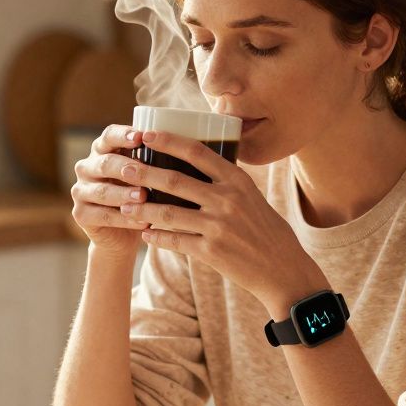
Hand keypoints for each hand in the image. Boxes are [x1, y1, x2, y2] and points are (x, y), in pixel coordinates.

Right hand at [70, 124, 152, 256]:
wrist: (125, 234)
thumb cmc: (141, 196)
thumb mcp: (147, 176)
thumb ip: (154, 161)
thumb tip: (181, 149)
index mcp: (102, 150)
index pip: (109, 135)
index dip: (123, 135)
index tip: (141, 137)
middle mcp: (87, 167)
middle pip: (105, 162)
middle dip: (126, 167)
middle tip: (144, 171)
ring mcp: (80, 191)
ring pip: (102, 190)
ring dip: (124, 194)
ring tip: (143, 197)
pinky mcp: (80, 214)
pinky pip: (102, 215)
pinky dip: (124, 219)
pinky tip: (142, 221)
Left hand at [118, 130, 327, 313]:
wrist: (283, 270)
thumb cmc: (266, 231)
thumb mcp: (252, 198)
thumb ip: (227, 183)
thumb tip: (196, 167)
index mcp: (238, 180)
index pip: (197, 152)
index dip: (169, 141)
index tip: (146, 135)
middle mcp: (227, 199)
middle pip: (174, 180)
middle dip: (143, 173)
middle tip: (122, 168)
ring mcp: (218, 226)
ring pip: (168, 212)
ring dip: (142, 209)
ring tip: (124, 206)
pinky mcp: (211, 251)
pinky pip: (175, 241)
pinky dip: (157, 238)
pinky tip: (145, 235)